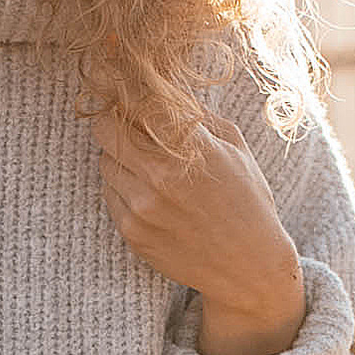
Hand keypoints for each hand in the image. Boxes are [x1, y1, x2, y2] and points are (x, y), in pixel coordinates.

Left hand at [93, 104, 307, 354]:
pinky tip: (151, 195)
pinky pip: (109, 194)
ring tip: (148, 166)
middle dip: (114, 120)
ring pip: (105, 161)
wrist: (249, 266)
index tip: (129, 92)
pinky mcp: (131, 232)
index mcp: (190, 148)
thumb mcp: (234, 147)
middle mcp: (160, 176)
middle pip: (106, 128)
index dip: (130, 93)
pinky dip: (123, 188)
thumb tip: (162, 88)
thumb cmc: (247, 201)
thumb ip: (197, 116)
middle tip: (128, 123)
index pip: (137, 102)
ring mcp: (141, 207)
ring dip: (119, 157)